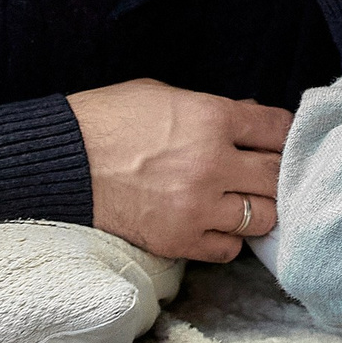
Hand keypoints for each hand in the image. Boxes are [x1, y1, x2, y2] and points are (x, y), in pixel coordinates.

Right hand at [70, 79, 291, 263]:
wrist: (58, 162)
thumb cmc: (106, 119)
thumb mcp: (163, 94)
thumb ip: (213, 108)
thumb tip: (252, 116)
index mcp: (211, 117)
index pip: (279, 129)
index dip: (283, 134)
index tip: (276, 141)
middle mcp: (212, 162)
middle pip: (278, 176)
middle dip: (276, 174)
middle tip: (264, 174)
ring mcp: (197, 205)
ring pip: (263, 217)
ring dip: (257, 209)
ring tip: (241, 201)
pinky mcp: (178, 239)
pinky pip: (229, 248)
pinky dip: (228, 238)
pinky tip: (215, 224)